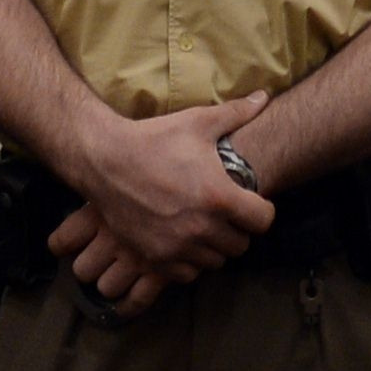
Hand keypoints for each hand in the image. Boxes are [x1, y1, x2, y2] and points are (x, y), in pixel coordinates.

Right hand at [49, 96, 272, 307]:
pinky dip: (190, 260)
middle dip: (238, 229)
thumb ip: (236, 113)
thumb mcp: (197, 122)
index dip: (261, 210)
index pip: (263, 221)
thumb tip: (264, 97)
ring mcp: (178, 246)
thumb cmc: (154, 139)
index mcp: (219, 197)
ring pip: (215, 261)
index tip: (251, 202)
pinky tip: (184, 239)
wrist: (105, 161)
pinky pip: (188, 273)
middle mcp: (202, 227)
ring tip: (204, 225)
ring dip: (214, 246)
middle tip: (226, 213)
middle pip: (240, 245)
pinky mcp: (157, 258)